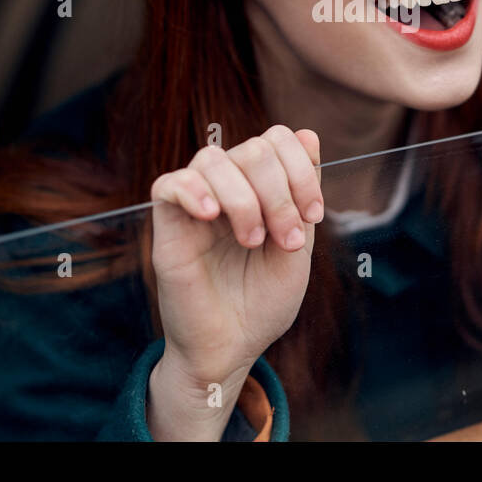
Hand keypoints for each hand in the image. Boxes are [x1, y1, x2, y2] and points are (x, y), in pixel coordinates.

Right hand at [148, 125, 322, 411]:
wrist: (232, 346)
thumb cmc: (263, 301)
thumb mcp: (298, 246)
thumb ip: (302, 193)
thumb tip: (309, 134)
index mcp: (262, 187)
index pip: (278, 139)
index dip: (301, 169)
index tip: (314, 215)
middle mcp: (229, 187)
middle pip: (252, 149)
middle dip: (278, 193)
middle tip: (284, 239)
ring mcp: (196, 203)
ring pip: (212, 159)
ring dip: (243, 198)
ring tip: (251, 240)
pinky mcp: (168, 225)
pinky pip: (169, 184)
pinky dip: (193, 192)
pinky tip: (212, 217)